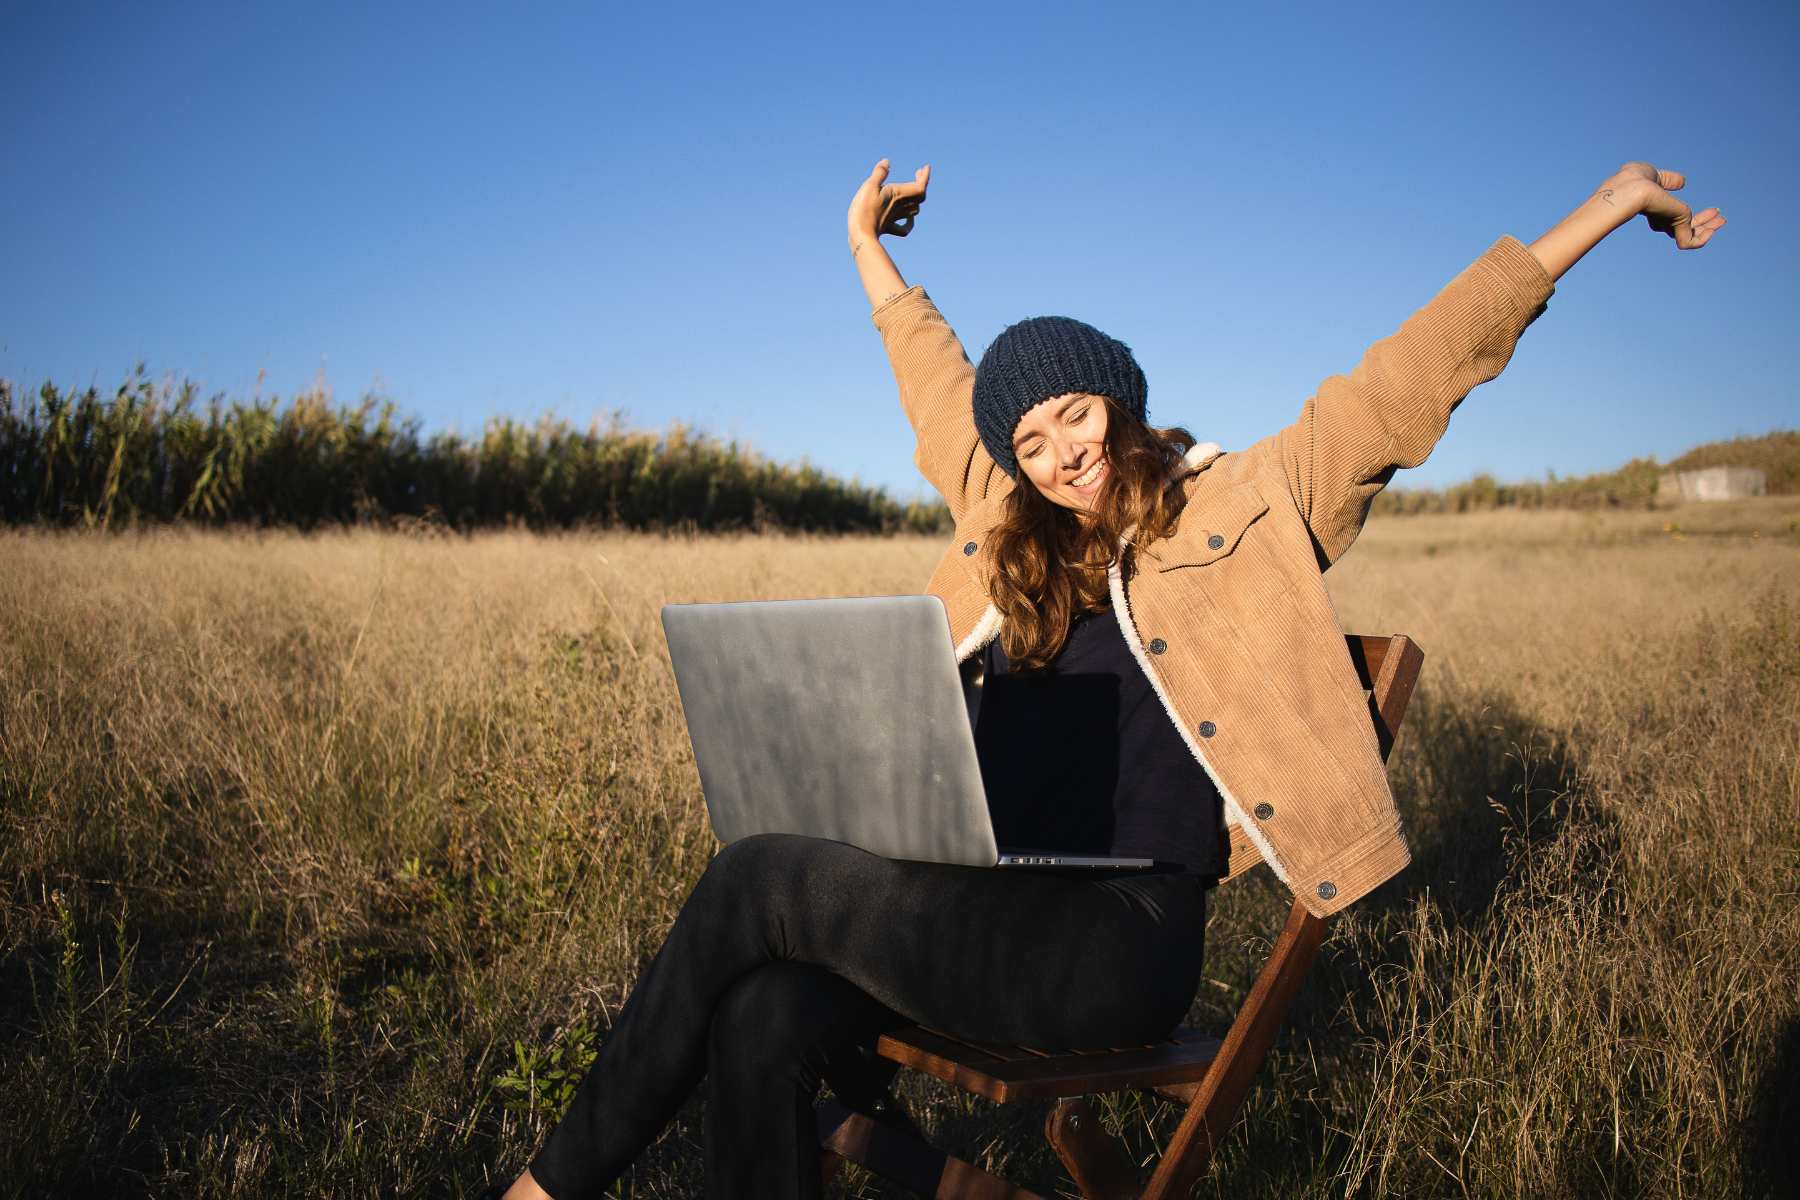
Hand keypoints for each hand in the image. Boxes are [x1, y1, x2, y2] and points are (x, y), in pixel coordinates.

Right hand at [847, 159, 930, 248]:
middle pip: (920, 197)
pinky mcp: (887, 227)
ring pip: (914, 210)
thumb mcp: (870, 186)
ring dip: (916, 200)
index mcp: (898, 194)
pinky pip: (903, 228)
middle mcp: (899, 206)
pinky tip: (907, 219)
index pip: (920, 186)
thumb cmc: (865, 209)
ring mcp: (894, 218)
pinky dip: (908, 222)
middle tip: (918, 173)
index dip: (925, 177)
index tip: (926, 167)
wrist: (861, 234)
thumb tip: (887, 161)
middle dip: (921, 183)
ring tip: (911, 192)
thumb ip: (880, 173)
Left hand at [1606, 162, 1725, 249]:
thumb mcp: (1655, 176)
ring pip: (1688, 234)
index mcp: (1652, 206)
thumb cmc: (1635, 179)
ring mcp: (1664, 224)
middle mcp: (1657, 218)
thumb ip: (1668, 180)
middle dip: (1702, 222)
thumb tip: (1683, 182)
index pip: (1673, 215)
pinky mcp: (1672, 228)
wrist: (1632, 188)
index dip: (1692, 214)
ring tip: (1721, 220)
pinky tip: (1712, 230)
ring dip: (1707, 228)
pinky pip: (1689, 242)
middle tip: (1720, 219)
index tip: (1712, 210)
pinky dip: (1702, 238)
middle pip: (1682, 226)